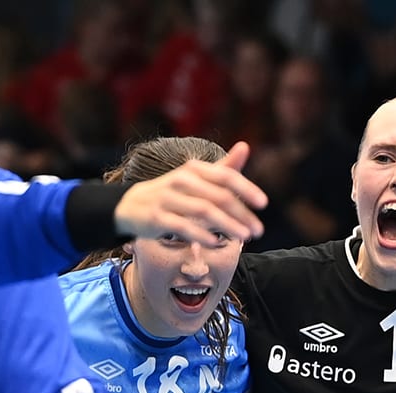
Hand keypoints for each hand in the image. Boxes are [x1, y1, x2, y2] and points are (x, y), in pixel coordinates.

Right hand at [115, 140, 265, 244]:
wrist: (132, 205)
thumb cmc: (172, 193)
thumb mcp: (196, 178)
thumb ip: (222, 168)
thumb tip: (245, 146)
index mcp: (194, 169)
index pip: (226, 176)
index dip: (246, 189)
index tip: (263, 204)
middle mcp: (181, 180)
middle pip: (218, 196)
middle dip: (241, 214)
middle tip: (259, 230)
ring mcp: (168, 198)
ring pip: (203, 211)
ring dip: (227, 225)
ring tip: (244, 237)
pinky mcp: (157, 217)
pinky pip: (182, 226)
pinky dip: (200, 233)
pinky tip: (216, 242)